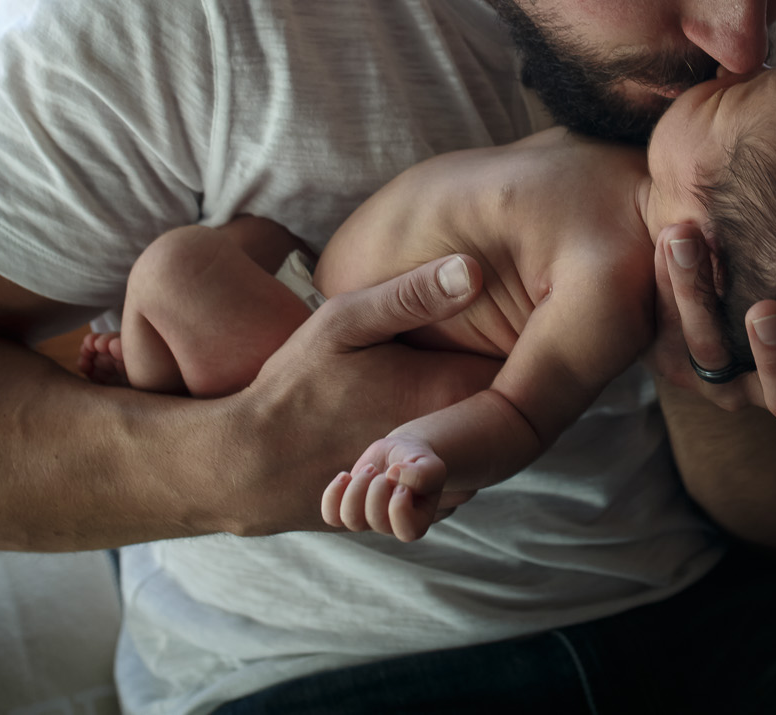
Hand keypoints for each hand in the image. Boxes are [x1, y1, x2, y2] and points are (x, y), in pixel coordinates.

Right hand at [214, 254, 498, 535]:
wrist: (249, 467)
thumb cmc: (295, 386)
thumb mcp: (344, 321)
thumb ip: (413, 294)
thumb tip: (475, 267)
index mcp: (448, 393)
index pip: (526, 360)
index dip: (523, 334)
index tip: (520, 308)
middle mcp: (457, 449)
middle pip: (516, 405)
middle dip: (512, 376)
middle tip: (499, 338)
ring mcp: (443, 486)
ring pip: (492, 446)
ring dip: (484, 420)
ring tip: (456, 385)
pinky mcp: (425, 507)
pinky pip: (466, 474)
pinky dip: (460, 453)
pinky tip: (433, 425)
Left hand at [322, 435, 446, 540]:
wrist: (399, 453)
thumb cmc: (418, 462)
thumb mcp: (431, 464)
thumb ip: (422, 473)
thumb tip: (393, 474)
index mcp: (416, 522)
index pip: (407, 531)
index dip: (400, 507)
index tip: (402, 485)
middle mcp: (390, 527)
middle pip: (376, 520)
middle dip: (377, 489)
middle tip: (386, 472)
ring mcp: (367, 520)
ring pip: (351, 519)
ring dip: (357, 488)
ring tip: (370, 470)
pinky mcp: (347, 509)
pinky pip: (331, 515)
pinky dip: (332, 494)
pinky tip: (346, 476)